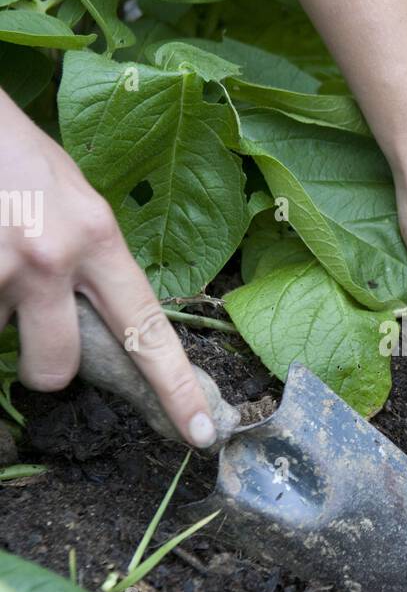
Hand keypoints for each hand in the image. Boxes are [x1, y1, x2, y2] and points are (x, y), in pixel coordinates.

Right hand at [0, 95, 216, 447]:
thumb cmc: (20, 158)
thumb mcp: (78, 202)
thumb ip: (94, 263)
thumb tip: (102, 325)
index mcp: (98, 239)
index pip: (147, 328)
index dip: (175, 387)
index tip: (200, 433)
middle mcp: (52, 258)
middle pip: (56, 368)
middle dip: (43, 365)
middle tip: (32, 323)